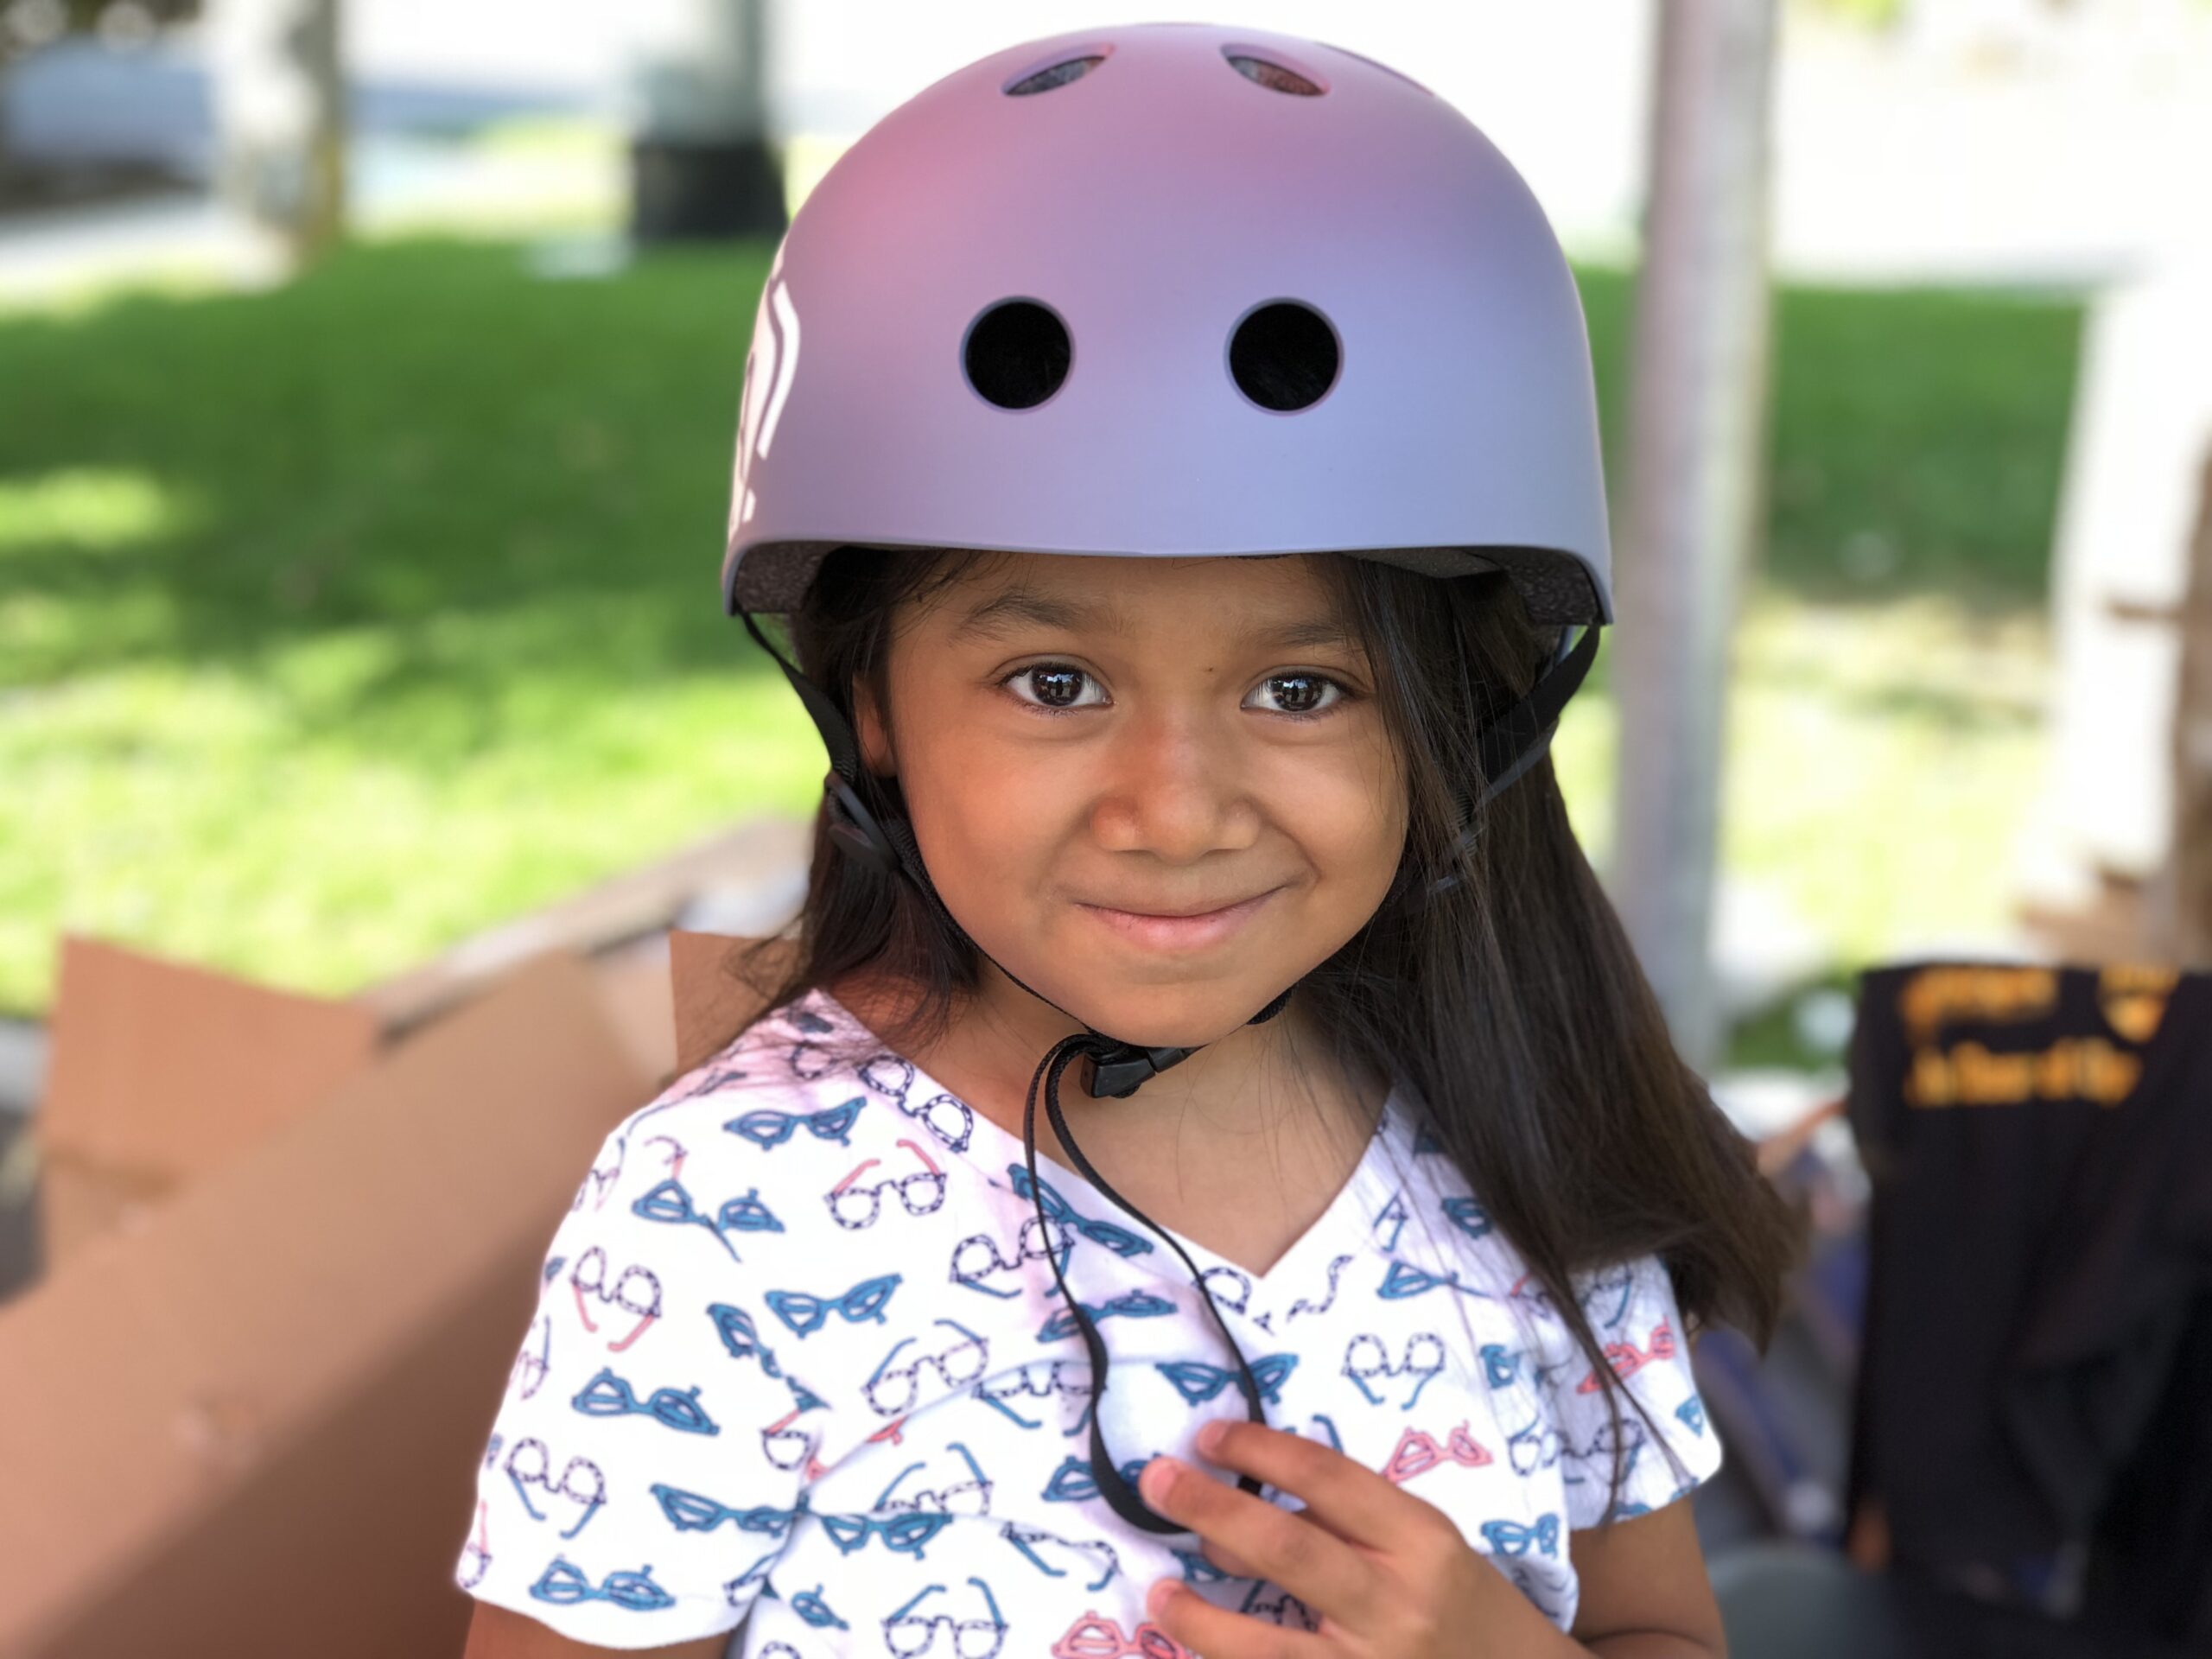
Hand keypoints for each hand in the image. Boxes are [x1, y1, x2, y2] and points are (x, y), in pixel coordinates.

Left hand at [1138, 1415, 1560, 1656]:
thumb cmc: (1463, 1606)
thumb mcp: (1425, 1547)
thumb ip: (1347, 1523)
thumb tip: (1236, 1516)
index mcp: (1421, 1540)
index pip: (1328, 1479)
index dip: (1261, 1450)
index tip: (1208, 1435)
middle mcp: (1398, 1604)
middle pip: (1289, 1549)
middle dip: (1213, 1509)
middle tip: (1156, 1482)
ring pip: (1269, 1645)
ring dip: (1202, 1617)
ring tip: (1159, 1593)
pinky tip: (1195, 1649)